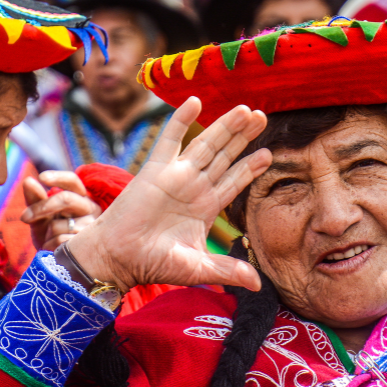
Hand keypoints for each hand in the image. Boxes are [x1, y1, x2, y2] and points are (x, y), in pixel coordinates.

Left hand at [21, 171, 100, 250]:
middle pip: (65, 199)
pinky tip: (55, 251)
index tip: (41, 177)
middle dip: (41, 207)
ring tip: (50, 241)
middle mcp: (90, 209)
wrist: (58, 264)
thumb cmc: (50, 236)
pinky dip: (50, 246)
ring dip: (47, 234)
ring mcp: (91, 227)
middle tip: (24, 217)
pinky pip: (60, 241)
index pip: (72, 181)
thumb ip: (34, 199)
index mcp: (79, 198)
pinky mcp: (88, 245)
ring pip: (59, 224)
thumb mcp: (40, 216)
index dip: (58, 177)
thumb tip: (28, 181)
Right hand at [68, 97, 270, 292]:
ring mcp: (175, 177)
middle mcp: (192, 188)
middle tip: (261, 116)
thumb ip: (228, 270)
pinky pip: (170, 140)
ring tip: (245, 109)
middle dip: (242, 137)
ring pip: (205, 145)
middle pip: (223, 156)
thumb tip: (258, 285)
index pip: (232, 182)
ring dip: (224, 127)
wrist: (118, 258)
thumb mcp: (198, 268)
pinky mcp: (155, 170)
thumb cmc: (153, 263)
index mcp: (204, 208)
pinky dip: (181, 121)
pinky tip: (195, 102)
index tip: (267, 153)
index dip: (249, 168)